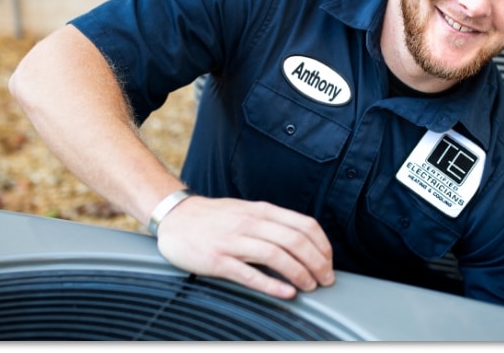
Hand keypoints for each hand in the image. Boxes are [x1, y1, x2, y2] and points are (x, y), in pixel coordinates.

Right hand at [155, 195, 334, 298]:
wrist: (175, 216)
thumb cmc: (214, 217)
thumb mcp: (247, 211)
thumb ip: (273, 223)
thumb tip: (304, 241)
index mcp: (261, 211)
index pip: (304, 225)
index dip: (322, 245)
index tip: (328, 262)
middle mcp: (250, 223)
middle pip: (295, 241)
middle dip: (317, 263)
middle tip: (326, 280)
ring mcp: (233, 241)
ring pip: (276, 256)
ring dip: (300, 273)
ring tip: (310, 287)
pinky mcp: (218, 260)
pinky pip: (249, 273)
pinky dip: (272, 285)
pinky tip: (286, 293)